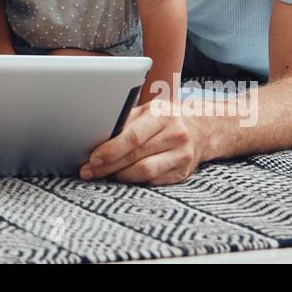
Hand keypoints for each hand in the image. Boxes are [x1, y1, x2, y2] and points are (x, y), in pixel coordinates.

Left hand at [80, 98, 201, 184]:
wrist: (202, 128)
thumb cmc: (166, 117)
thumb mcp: (148, 110)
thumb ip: (126, 121)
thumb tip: (96, 134)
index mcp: (163, 114)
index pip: (133, 136)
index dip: (111, 150)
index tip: (93, 158)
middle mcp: (176, 134)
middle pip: (136, 156)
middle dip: (108, 166)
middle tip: (89, 171)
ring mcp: (182, 155)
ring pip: (145, 172)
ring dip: (120, 176)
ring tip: (104, 174)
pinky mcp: (183, 172)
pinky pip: (154, 181)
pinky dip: (135, 180)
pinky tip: (123, 177)